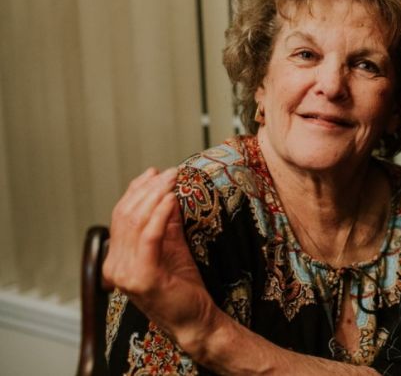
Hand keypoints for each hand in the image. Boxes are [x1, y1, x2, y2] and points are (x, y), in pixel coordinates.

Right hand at [102, 167, 216, 353]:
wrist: (194, 320)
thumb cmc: (183, 287)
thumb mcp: (173, 246)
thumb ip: (166, 222)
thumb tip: (167, 191)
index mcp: (116, 258)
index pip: (121, 215)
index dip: (136, 190)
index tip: (155, 172)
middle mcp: (114, 265)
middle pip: (126, 214)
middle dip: (149, 188)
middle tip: (170, 172)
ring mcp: (125, 273)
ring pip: (135, 222)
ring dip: (156, 195)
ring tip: (173, 180)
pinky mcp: (142, 277)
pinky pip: (149, 237)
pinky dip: (160, 214)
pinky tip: (171, 199)